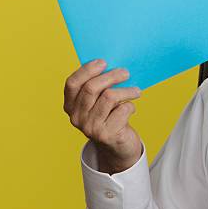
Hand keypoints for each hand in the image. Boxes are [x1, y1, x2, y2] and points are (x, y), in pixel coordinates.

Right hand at [63, 59, 142, 173]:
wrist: (118, 146)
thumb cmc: (110, 116)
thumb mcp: (99, 102)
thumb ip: (99, 86)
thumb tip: (114, 64)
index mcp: (70, 106)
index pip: (72, 84)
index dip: (87, 70)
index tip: (103, 62)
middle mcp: (76, 117)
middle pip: (92, 88)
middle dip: (111, 76)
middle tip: (126, 72)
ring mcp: (89, 128)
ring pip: (109, 97)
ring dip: (127, 91)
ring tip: (136, 91)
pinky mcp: (106, 135)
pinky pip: (122, 110)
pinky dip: (130, 106)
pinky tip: (130, 109)